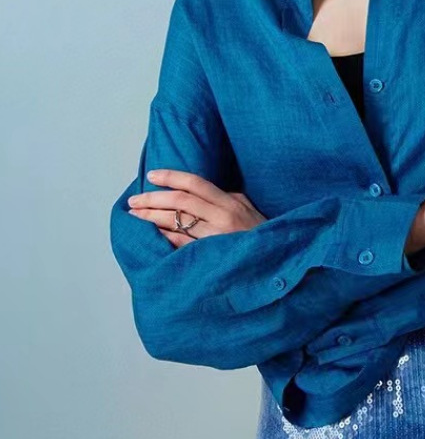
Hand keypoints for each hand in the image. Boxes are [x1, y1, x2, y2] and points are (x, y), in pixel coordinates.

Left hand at [127, 169, 266, 246]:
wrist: (276, 263)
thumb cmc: (261, 236)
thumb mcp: (249, 210)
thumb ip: (229, 198)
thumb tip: (203, 192)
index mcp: (230, 203)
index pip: (195, 184)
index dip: (171, 177)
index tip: (151, 176)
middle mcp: (222, 218)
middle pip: (180, 202)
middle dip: (153, 199)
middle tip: (133, 201)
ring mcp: (215, 238)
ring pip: (176, 223)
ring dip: (151, 218)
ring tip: (135, 216)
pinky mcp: (209, 257)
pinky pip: (181, 245)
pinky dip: (163, 238)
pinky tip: (150, 235)